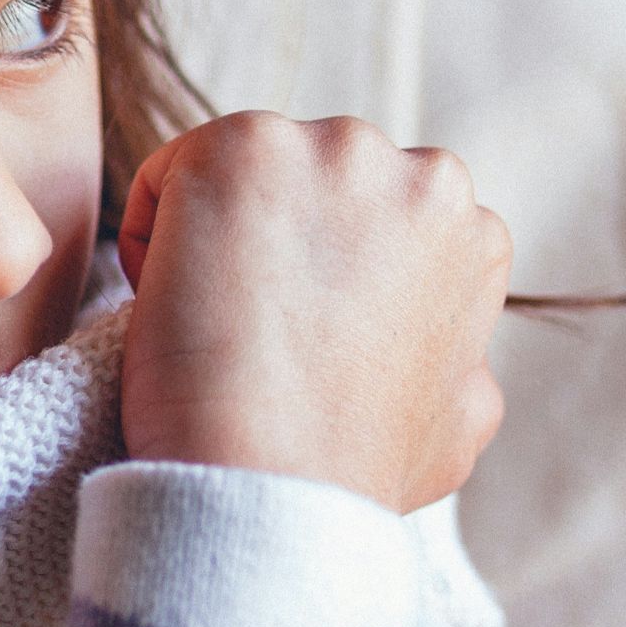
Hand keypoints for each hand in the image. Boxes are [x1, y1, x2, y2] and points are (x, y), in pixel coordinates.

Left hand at [116, 111, 510, 512]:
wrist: (271, 480)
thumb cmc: (351, 471)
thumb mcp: (459, 419)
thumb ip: (463, 361)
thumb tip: (457, 358)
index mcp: (472, 231)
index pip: (373, 221)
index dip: (321, 284)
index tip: (295, 340)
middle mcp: (417, 172)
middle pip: (309, 185)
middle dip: (274, 243)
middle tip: (246, 331)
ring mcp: (329, 149)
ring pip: (242, 176)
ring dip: (215, 236)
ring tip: (214, 323)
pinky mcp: (242, 147)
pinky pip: (168, 177)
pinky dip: (153, 238)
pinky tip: (171, 304)